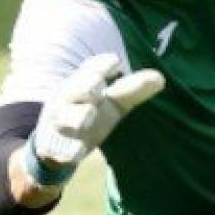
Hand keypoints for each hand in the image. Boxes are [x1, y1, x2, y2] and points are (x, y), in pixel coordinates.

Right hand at [24, 53, 163, 184]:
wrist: (53, 143)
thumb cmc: (88, 111)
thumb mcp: (112, 101)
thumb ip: (133, 90)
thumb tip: (161, 78)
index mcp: (82, 84)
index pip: (90, 69)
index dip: (101, 65)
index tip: (116, 61)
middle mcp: (68, 100)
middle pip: (75, 89)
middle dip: (86, 86)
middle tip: (97, 85)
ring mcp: (61, 124)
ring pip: (66, 118)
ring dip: (77, 116)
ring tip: (89, 115)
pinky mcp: (57, 148)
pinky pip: (61, 149)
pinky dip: (69, 151)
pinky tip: (77, 153)